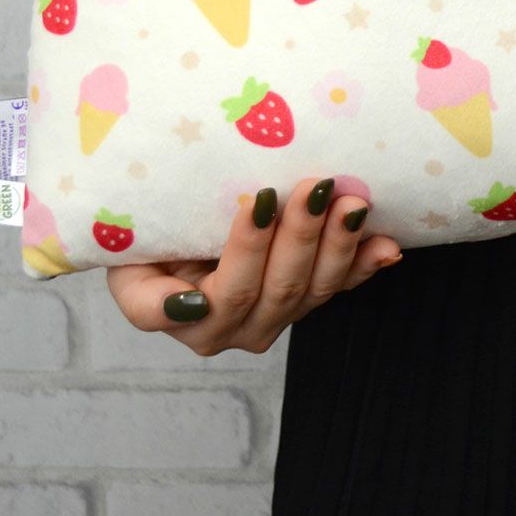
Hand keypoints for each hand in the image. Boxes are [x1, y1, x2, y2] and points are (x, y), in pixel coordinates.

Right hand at [106, 175, 402, 356]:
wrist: (169, 238)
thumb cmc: (145, 242)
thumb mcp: (128, 260)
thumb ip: (146, 292)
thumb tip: (187, 305)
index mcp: (186, 320)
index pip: (222, 294)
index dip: (245, 250)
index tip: (260, 202)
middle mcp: (232, 329)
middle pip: (276, 288)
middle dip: (300, 233)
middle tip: (315, 186)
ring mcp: (275, 317)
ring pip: (314, 289)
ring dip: (338, 243)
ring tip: (352, 202)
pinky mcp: (308, 299)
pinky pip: (342, 286)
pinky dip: (367, 262)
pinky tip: (388, 244)